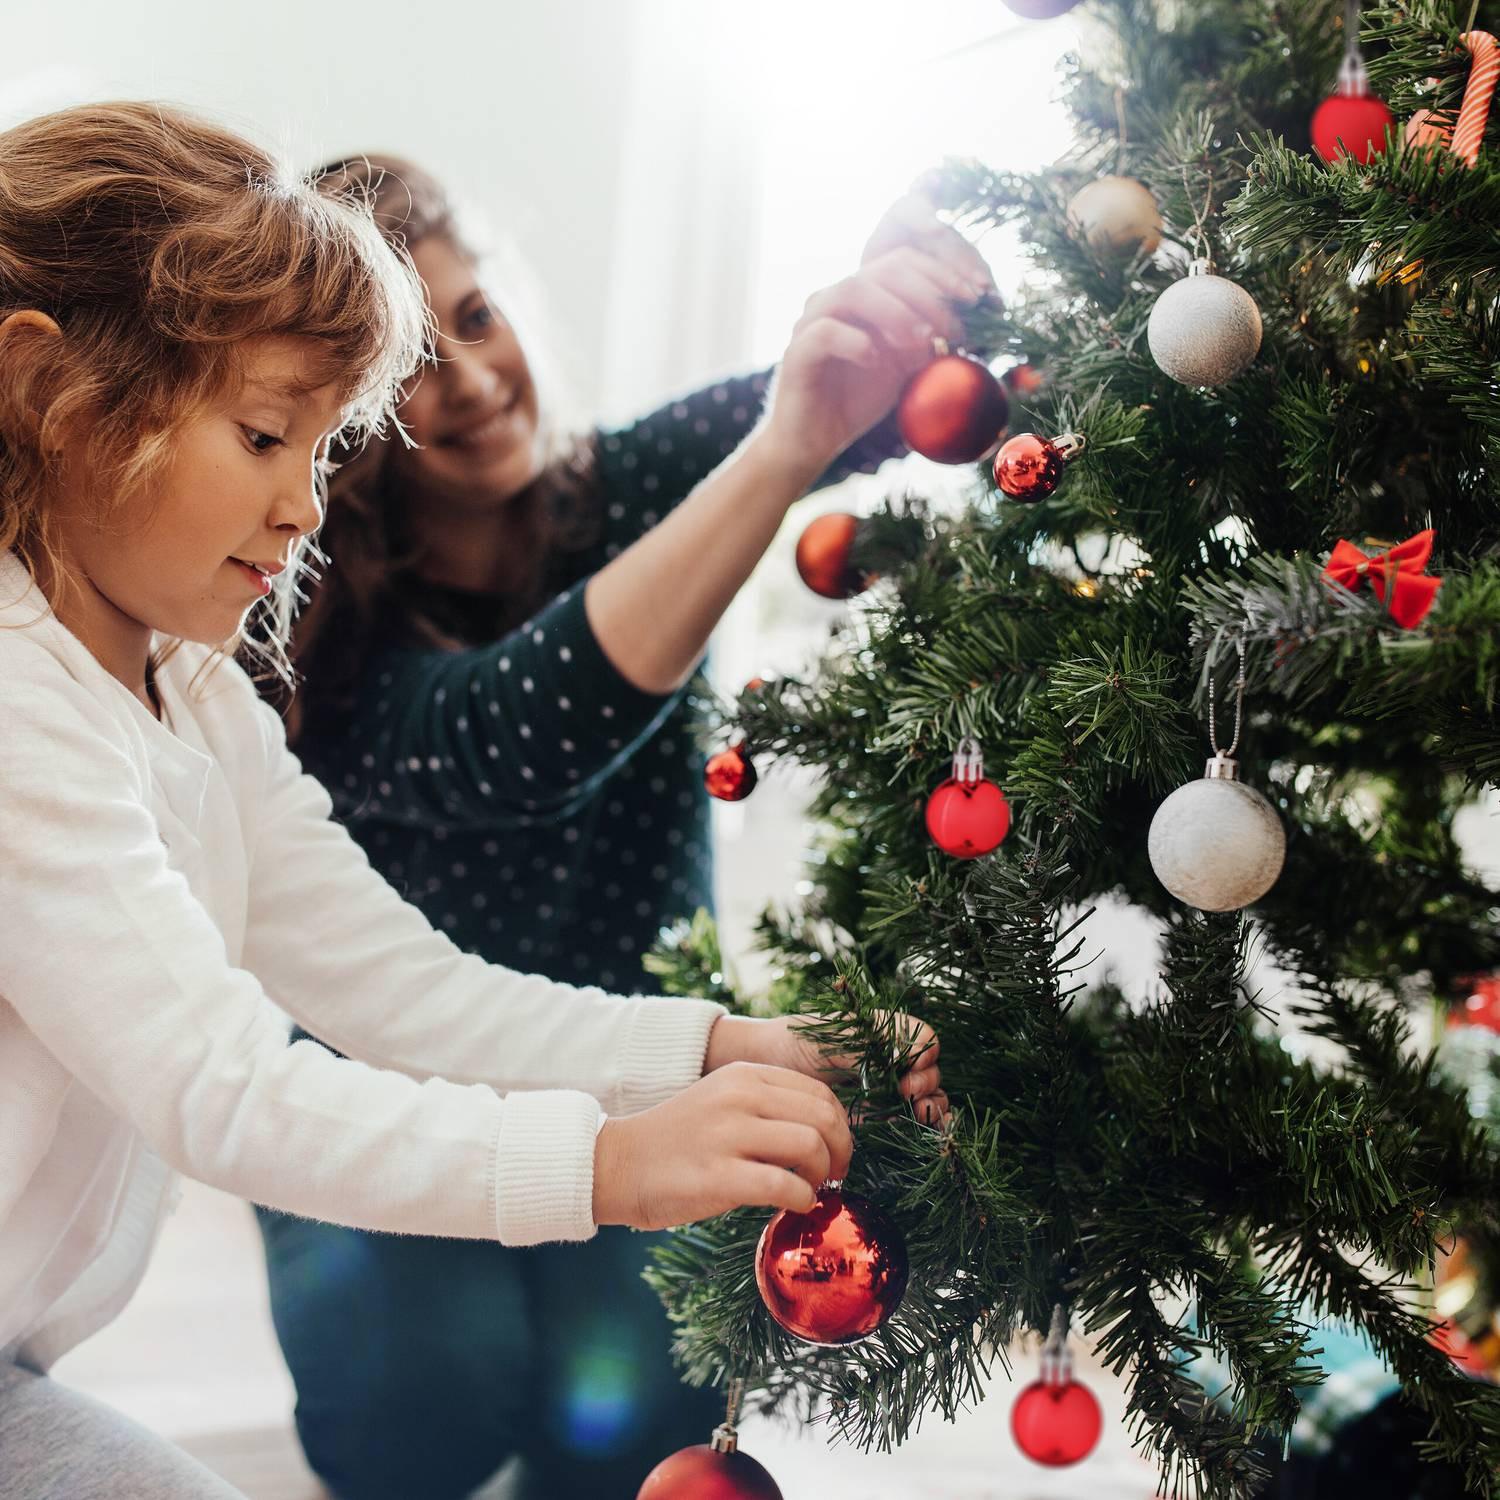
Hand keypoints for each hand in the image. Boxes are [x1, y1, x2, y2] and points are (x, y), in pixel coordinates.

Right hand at [592, 1062, 853, 1229]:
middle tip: (835, 1174)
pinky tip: (794, 1207)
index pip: (818, 1091)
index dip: (840, 1125)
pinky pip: (785, 1185)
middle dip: (841, 1150)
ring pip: (811, 1146)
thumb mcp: (721, 1101)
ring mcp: (728, 1134)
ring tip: (811, 1190)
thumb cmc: (676, 1141)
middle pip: (824, 1116)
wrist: (617, 1164)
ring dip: (823, 1175)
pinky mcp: (719, 1176)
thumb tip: (825, 1133)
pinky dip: (802, 1200)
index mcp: (744, 1075)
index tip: (836, 1150)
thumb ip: (766, 1106)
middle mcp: (739, 1096)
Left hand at [707, 1012, 948, 1126]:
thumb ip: (870, 1046)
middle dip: (927, 1083)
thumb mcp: (834, 1038)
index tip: (906, 1068)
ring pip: (929, 1097)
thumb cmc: (799, 1042)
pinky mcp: (881, 1115)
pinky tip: (929, 1129)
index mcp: (886, 1033)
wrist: (769, 1067)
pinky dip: (928, 1124)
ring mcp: (889, 1088)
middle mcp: (893, 1060)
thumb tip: (905, 1057)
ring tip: (919, 1114)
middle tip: (907, 1093)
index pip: (924, 1038)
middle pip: (931, 1071)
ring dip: (932, 1106)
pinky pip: (913, 1120)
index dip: (923, 1053)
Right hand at [755, 196, 994, 481]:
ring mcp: (811, 321)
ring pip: (854, 290)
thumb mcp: (904, 366)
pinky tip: (879, 363)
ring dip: (897, 313)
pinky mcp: (797, 352)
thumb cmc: (858, 401)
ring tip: (923, 342)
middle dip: (928, 294)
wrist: (813, 440)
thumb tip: (973, 326)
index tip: (978, 295)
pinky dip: (858, 343)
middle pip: (885, 269)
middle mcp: (835, 298)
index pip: (905, 262)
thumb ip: (928, 341)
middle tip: (953, 329)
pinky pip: (827, 332)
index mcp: (862, 295)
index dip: (944, 273)